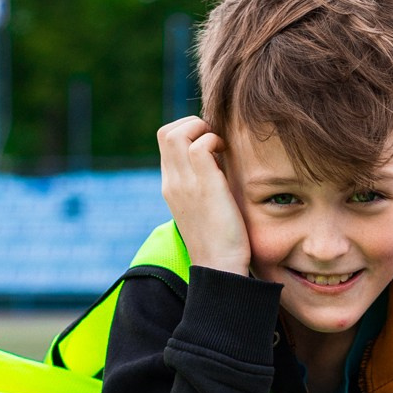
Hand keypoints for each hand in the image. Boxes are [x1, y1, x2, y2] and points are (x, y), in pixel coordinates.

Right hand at [157, 116, 250, 275]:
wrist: (220, 267)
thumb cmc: (220, 241)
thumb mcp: (204, 208)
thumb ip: (203, 185)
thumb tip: (218, 162)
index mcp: (170, 186)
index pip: (166, 142)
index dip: (188, 132)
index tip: (210, 145)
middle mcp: (172, 182)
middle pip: (166, 132)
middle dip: (192, 124)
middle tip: (214, 141)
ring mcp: (185, 183)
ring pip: (177, 133)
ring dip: (202, 129)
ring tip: (220, 147)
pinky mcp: (203, 186)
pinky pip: (199, 145)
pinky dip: (214, 141)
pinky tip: (226, 156)